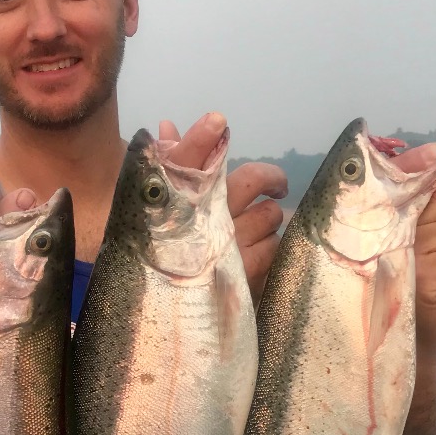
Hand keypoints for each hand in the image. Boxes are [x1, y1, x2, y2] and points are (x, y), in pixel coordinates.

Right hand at [160, 113, 286, 299]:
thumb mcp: (160, 208)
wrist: (161, 312)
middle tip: (268, 192)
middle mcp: (202, 222)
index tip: (217, 122)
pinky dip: (269, 250)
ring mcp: (225, 251)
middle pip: (252, 182)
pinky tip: (254, 257)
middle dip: (265, 186)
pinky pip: (275, 249)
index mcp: (178, 202)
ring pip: (270, 217)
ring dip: (268, 222)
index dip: (201, 137)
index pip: (187, 160)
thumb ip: (169, 167)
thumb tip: (167, 126)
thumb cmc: (164, 252)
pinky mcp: (244, 278)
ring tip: (254, 231)